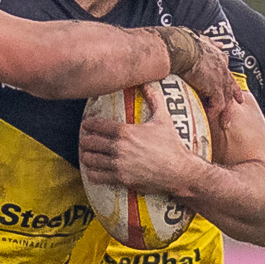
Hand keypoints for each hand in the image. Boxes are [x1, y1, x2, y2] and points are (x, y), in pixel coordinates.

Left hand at [79, 83, 198, 193]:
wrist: (179, 171)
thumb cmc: (172, 145)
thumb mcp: (164, 119)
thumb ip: (154, 100)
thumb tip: (149, 84)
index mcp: (126, 132)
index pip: (97, 125)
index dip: (88, 124)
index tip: (86, 124)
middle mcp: (119, 148)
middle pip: (90, 142)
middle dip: (85, 140)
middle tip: (85, 140)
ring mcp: (118, 165)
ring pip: (90, 159)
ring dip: (86, 156)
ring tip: (87, 154)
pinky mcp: (120, 179)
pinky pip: (96, 176)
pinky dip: (92, 173)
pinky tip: (93, 170)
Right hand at [164, 29, 244, 126]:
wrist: (180, 48)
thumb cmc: (183, 42)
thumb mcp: (199, 38)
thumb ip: (208, 42)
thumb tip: (217, 42)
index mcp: (217, 56)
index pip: (227, 71)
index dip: (230, 79)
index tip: (233, 86)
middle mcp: (222, 68)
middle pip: (230, 86)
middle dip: (234, 96)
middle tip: (238, 104)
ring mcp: (220, 79)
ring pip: (227, 99)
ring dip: (225, 112)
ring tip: (224, 123)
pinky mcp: (214, 88)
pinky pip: (217, 105)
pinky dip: (214, 112)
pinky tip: (210, 118)